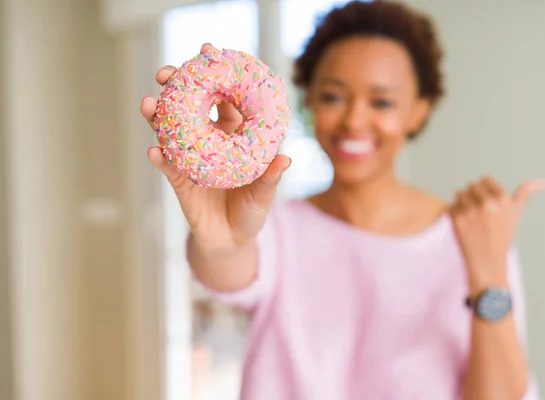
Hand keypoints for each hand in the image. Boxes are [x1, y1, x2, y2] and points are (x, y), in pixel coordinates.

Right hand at [140, 43, 290, 256]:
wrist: (230, 241)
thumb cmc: (251, 212)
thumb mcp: (264, 196)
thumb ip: (271, 179)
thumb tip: (286, 159)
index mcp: (233, 136)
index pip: (224, 99)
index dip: (217, 77)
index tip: (208, 52)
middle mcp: (210, 142)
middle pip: (191, 107)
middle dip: (176, 87)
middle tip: (165, 73)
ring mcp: (191, 158)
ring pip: (171, 130)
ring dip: (158, 117)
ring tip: (148, 104)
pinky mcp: (179, 180)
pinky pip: (167, 165)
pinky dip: (159, 157)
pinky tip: (153, 150)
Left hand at [449, 177, 544, 292]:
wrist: (488, 260)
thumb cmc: (502, 236)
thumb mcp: (516, 215)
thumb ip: (525, 195)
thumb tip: (542, 182)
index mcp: (503, 199)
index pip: (485, 180)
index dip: (484, 191)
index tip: (486, 203)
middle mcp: (487, 203)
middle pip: (471, 186)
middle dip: (473, 196)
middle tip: (478, 212)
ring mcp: (471, 211)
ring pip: (459, 194)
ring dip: (462, 203)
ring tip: (471, 217)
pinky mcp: (458, 220)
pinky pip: (452, 206)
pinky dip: (455, 214)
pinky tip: (464, 224)